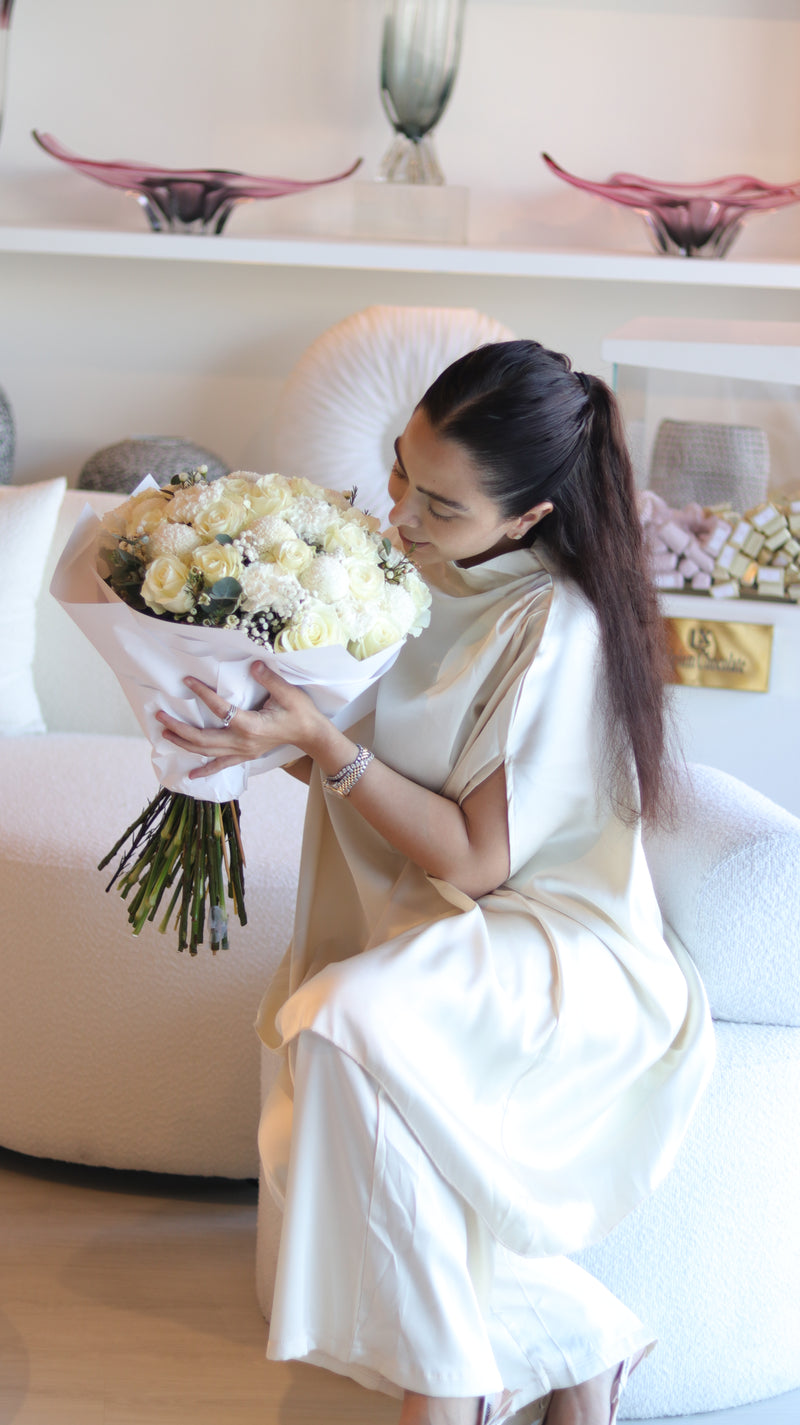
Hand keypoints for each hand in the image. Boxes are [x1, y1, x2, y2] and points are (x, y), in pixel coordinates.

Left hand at [155, 662, 323, 779]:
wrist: (311, 735)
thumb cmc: (300, 713)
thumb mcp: (288, 693)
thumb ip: (269, 679)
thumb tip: (253, 665)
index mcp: (251, 725)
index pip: (220, 709)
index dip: (202, 694)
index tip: (187, 681)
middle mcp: (242, 742)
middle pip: (203, 738)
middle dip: (179, 728)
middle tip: (160, 716)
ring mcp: (243, 752)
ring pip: (207, 752)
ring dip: (184, 744)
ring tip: (165, 734)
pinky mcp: (245, 756)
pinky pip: (221, 765)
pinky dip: (205, 770)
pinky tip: (191, 774)